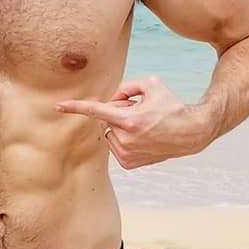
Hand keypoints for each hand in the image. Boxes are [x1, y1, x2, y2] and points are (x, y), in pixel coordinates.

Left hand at [55, 76, 212, 169]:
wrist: (190, 132)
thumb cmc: (171, 106)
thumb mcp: (151, 85)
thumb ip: (126, 86)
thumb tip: (109, 99)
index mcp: (128, 119)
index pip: (96, 110)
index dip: (76, 107)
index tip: (58, 106)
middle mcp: (125, 139)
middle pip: (106, 121)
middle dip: (117, 114)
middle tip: (139, 112)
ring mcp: (127, 153)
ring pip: (109, 135)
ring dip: (120, 129)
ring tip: (143, 127)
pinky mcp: (129, 164)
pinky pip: (116, 148)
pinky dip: (124, 141)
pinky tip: (142, 139)